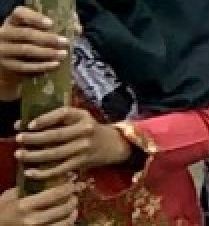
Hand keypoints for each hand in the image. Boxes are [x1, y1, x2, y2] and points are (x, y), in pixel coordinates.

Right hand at [0, 7, 67, 98]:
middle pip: (26, 34)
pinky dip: (41, 66)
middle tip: (65, 42)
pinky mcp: (6, 65)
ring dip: (47, 53)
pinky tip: (54, 65)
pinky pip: (24, 66)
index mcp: (14, 20)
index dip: (35, 18)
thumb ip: (59, 23)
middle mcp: (5, 33)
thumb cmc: (31, 40)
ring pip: (26, 50)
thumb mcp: (38, 29)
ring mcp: (3, 50)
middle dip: (48, 38)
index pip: (20, 13)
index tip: (51, 23)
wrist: (12, 62)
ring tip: (63, 54)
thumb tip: (77, 28)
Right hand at [0, 183, 80, 225]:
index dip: (69, 186)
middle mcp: (32, 220)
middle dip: (73, 199)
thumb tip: (52, 174)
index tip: (73, 182)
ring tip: (73, 207)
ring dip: (73, 213)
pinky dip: (68, 223)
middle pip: (64, 208)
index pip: (56, 193)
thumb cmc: (2, 210)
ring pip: (66, 222)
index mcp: (25, 206)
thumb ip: (28, 185)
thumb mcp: (11, 196)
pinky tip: (68, 218)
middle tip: (75, 194)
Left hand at [16, 107, 130, 178]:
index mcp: (82, 116)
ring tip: (19, 155)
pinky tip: (29, 172)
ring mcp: (83, 148)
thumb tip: (24, 124)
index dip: (46, 119)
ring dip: (34, 156)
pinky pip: (59, 169)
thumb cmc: (89, 129)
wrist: (113, 144)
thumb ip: (58, 120)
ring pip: (55, 153)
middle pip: (56, 135)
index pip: (63, 113)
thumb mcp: (79, 118)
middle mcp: (84, 130)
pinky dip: (43, 172)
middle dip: (34, 138)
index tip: (29, 124)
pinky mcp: (81, 162)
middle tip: (18, 139)